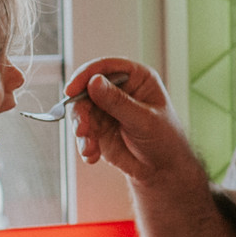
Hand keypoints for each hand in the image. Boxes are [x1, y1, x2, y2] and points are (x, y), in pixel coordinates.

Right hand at [66, 59, 203, 188]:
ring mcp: (106, 108)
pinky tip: (92, 156)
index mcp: (135, 77)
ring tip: (90, 149)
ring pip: (81, 112)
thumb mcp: (144, 120)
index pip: (105, 67)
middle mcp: (118, 89)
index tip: (71, 91)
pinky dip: (84, 144)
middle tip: (81, 130)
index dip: (85, 75)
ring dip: (82, 131)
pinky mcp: (98, 128)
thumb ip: (118, 102)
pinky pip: (82, 131)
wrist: (163, 169)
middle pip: (86, 90)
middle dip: (80, 111)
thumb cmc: (164, 139)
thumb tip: (94, 81)